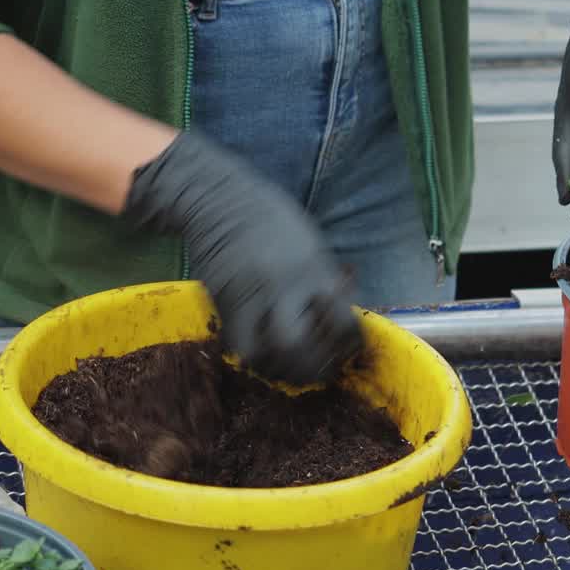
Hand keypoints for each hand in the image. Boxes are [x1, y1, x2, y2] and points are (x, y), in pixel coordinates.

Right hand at [123, 132, 363, 385]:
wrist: (219, 199)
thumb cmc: (274, 217)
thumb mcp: (313, 244)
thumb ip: (325, 281)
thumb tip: (340, 319)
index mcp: (314, 269)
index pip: (341, 322)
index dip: (349, 344)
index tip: (350, 350)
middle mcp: (282, 287)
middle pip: (297, 346)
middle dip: (312, 367)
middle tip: (320, 370)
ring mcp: (248, 298)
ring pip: (262, 355)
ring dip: (280, 370)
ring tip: (291, 368)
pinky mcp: (222, 304)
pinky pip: (238, 346)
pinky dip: (254, 359)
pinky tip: (265, 356)